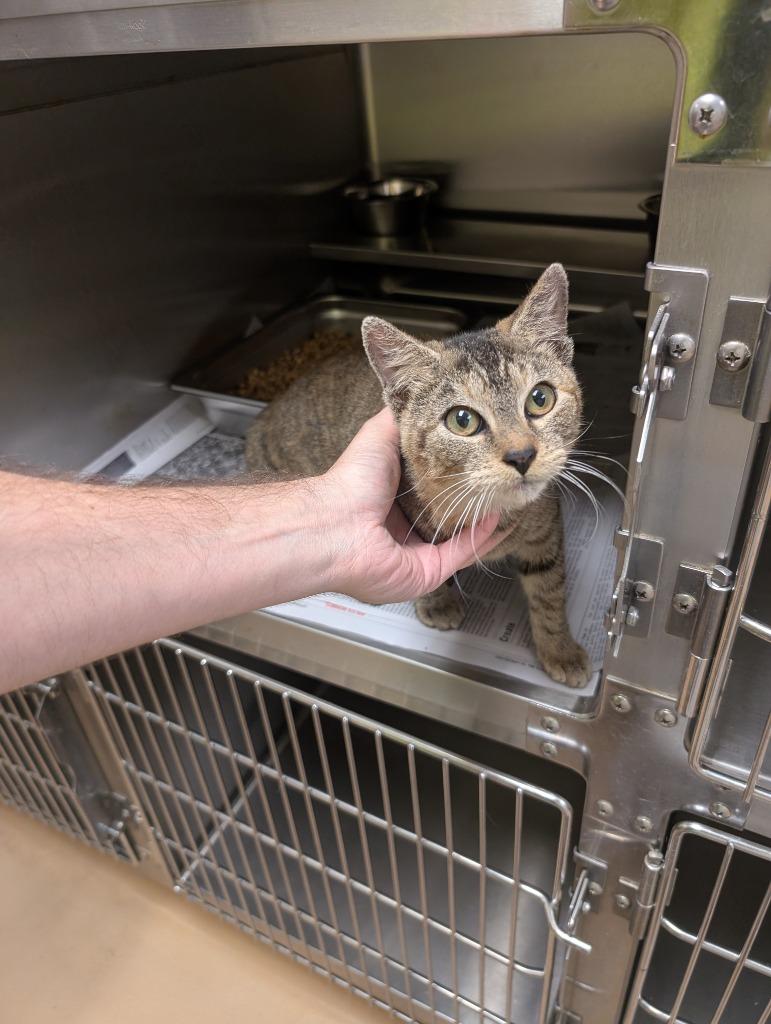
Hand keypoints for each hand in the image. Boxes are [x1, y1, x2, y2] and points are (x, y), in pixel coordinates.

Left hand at [317, 408, 501, 603]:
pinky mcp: (427, 571)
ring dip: (484, 519)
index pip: (432, 488)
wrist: (336, 524)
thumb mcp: (379, 436)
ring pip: (460, 537)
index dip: (456, 474)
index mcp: (391, 500)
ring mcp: (416, 552)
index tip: (480, 456)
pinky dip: (481, 538)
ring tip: (508, 496)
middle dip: (474, 498)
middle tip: (498, 478)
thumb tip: (414, 391)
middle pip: (448, 514)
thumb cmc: (350, 483)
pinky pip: (461, 555)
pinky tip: (498, 518)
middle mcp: (403, 528)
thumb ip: (401, 419)